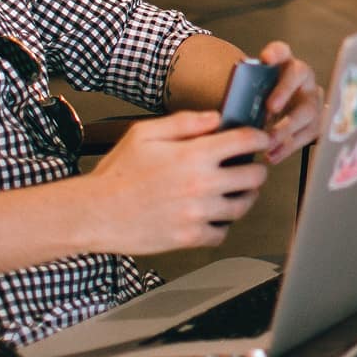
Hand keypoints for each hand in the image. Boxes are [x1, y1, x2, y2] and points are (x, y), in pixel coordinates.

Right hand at [74, 110, 271, 252]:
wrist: (95, 212)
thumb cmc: (116, 174)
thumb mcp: (144, 134)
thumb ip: (184, 122)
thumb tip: (215, 119)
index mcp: (192, 155)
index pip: (244, 142)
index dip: (259, 138)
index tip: (260, 139)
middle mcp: (201, 185)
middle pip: (254, 176)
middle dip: (256, 169)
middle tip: (249, 167)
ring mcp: (198, 213)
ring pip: (243, 206)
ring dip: (244, 197)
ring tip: (235, 192)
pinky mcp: (190, 237)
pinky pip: (222, 233)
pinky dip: (222, 225)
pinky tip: (213, 216)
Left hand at [254, 41, 321, 162]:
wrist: (283, 110)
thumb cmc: (263, 98)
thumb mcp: (256, 91)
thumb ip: (248, 94)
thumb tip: (231, 111)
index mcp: (285, 63)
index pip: (282, 51)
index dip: (276, 53)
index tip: (266, 59)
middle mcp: (303, 77)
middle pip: (298, 76)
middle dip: (284, 92)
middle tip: (270, 108)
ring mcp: (313, 98)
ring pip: (307, 110)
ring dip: (287, 128)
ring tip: (268, 142)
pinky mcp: (317, 121)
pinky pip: (307, 134)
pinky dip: (288, 147)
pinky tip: (273, 155)